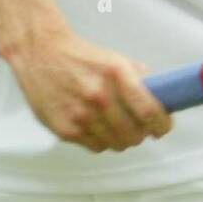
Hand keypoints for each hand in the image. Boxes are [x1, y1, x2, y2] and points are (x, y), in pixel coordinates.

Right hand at [5, 22, 172, 151]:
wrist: (39, 54)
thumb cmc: (79, 56)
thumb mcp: (114, 59)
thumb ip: (138, 79)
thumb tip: (160, 98)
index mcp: (116, 74)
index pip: (149, 110)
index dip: (161, 124)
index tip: (163, 127)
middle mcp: (99, 96)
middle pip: (134, 134)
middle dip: (141, 133)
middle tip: (139, 127)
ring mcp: (81, 115)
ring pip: (116, 144)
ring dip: (121, 138)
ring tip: (116, 127)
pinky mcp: (65, 130)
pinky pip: (95, 147)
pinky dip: (101, 141)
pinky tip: (96, 127)